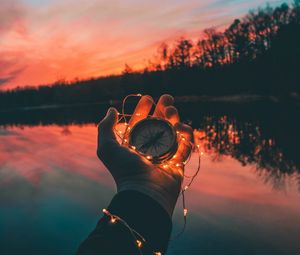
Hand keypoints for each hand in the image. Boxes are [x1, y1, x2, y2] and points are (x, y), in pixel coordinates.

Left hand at [97, 94, 192, 215]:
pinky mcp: (178, 161)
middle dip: (163, 109)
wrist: (144, 192)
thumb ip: (105, 127)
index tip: (148, 98)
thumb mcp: (107, 148)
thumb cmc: (125, 170)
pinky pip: (185, 144)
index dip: (144, 110)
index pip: (140, 123)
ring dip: (174, 118)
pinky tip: (181, 127)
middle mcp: (150, 147)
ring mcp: (165, 154)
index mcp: (135, 143)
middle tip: (167, 98)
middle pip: (159, 124)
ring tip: (172, 111)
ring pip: (173, 131)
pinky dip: (186, 134)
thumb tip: (111, 110)